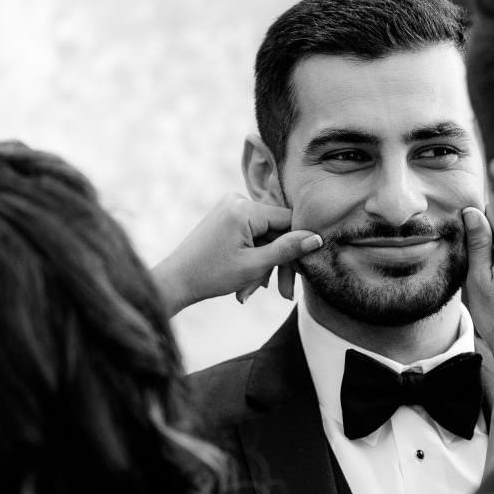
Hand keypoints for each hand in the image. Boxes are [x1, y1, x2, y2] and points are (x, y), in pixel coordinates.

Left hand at [152, 193, 321, 315]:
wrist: (176, 280)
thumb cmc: (211, 275)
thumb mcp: (254, 265)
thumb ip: (287, 249)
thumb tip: (317, 238)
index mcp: (244, 208)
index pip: (288, 220)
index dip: (299, 246)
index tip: (304, 272)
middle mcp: (236, 200)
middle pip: (276, 230)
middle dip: (279, 262)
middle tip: (284, 294)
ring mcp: (229, 207)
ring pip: (264, 235)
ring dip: (265, 264)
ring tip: (253, 292)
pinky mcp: (226, 216)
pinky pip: (251, 234)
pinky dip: (253, 256)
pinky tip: (248, 282)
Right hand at [462, 207, 493, 362]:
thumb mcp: (479, 278)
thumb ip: (477, 245)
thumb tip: (472, 211)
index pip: (493, 213)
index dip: (474, 209)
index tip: (456, 208)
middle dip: (481, 222)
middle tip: (456, 224)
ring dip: (488, 238)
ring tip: (467, 243)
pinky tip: (485, 263)